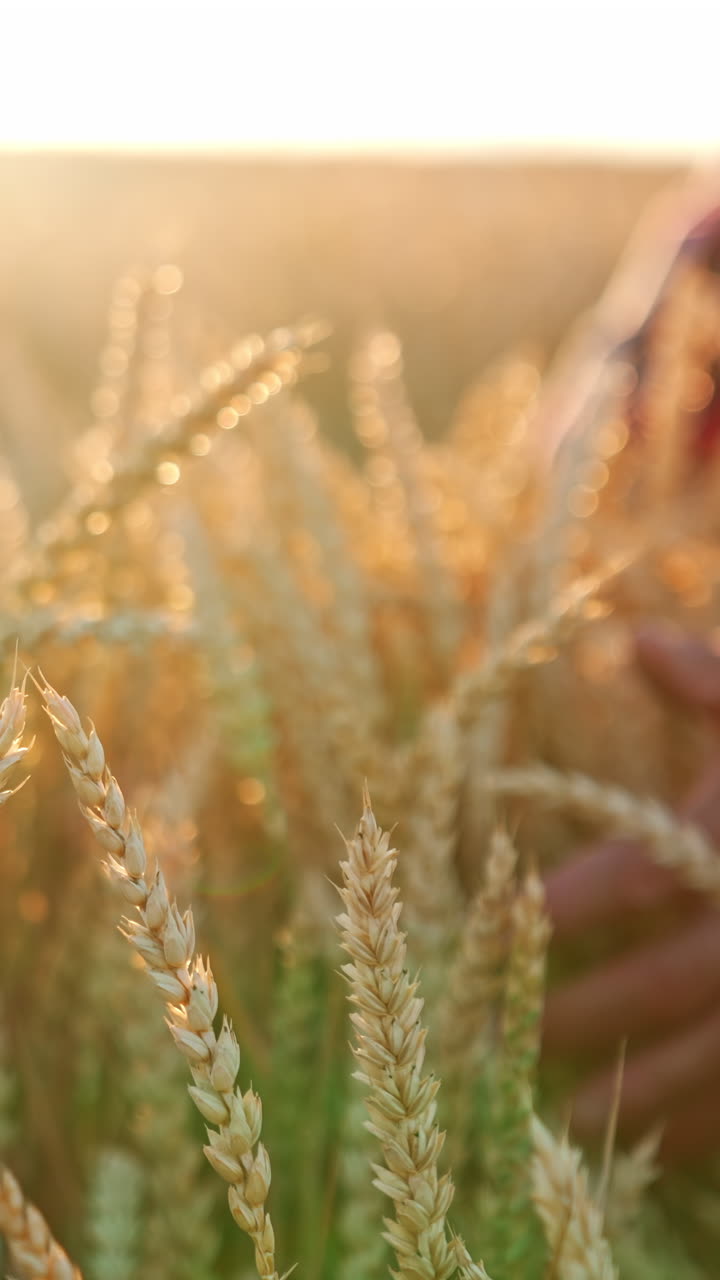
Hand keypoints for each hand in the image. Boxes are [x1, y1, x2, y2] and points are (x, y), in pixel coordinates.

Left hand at [542, 624, 719, 1163]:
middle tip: (507, 1037)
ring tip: (563, 1120)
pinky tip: (667, 1146)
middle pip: (667, 982)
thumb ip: (715, 682)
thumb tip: (638, 639)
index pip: (641, 875)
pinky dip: (717, 1131)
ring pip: (718, 1059)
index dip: (565, 902)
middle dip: (584, 1012)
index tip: (501, 920)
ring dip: (640, 1096)